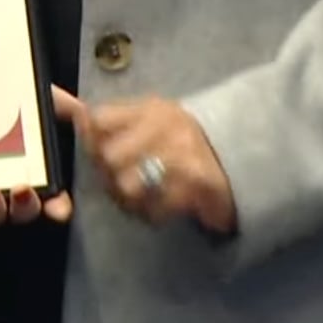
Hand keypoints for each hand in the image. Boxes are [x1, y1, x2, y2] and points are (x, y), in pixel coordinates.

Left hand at [0, 86, 81, 230]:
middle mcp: (3, 186)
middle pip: (19, 211)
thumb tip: (84, 114)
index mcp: (30, 169)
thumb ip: (60, 105)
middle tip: (21, 190)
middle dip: (24, 207)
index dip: (57, 208)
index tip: (58, 208)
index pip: (51, 200)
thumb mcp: (34, 94)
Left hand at [79, 95, 236, 232]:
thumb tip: (77, 118)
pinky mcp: (197, 187)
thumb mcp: (154, 119)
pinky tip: (156, 209)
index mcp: (150, 108)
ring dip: (126, 198)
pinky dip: (150, 214)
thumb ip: (117, 120)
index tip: (91, 152)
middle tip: (114, 182)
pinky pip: (155, 209)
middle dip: (105, 173)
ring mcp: (182, 156)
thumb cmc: (187, 139)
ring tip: (135, 199)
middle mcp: (165, 127)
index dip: (88, 139)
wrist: (245, 157)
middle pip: (109, 155)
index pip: (99, 119)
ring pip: (127, 185)